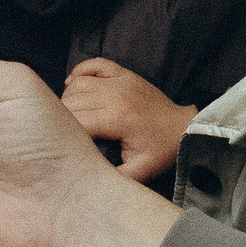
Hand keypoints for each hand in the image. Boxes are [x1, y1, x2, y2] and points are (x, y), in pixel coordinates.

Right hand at [63, 58, 197, 182]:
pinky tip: (73, 86)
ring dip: (68, 99)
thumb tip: (87, 182)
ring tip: (68, 115)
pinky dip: (79, 72)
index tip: (61, 145)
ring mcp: (120, 81)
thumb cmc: (161, 151)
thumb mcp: (140, 171)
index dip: (63, 133)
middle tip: (64, 133)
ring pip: (78, 84)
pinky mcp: (124, 74)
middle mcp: (116, 95)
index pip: (75, 121)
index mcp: (117, 118)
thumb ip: (114, 177)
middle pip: (72, 101)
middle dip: (62, 118)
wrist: (184, 128)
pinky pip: (93, 64)